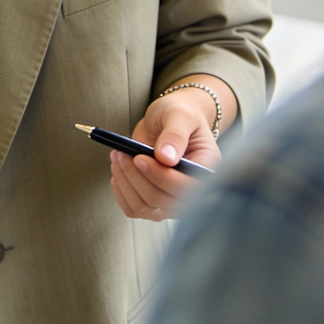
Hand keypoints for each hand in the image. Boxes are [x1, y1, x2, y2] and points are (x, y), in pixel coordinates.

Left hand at [109, 90, 222, 221]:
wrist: (171, 119)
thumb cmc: (180, 114)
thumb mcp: (179, 115)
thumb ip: (175, 134)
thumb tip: (166, 158)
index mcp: (206, 169)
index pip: (185, 187)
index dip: (160, 176)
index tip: (139, 158)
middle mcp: (193, 189)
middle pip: (162, 200)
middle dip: (136, 176)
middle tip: (121, 153)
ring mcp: (174, 198)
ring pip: (146, 207)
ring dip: (126, 183)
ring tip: (117, 157)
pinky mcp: (158, 201)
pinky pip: (136, 209)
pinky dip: (122, 193)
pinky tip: (118, 172)